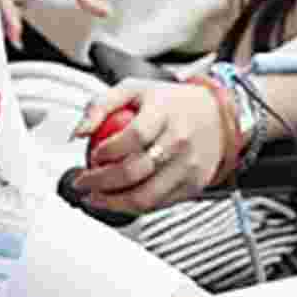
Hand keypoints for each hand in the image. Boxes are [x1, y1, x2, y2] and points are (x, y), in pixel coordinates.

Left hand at [67, 79, 227, 213]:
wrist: (217, 117)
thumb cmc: (172, 104)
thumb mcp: (135, 89)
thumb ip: (100, 105)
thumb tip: (79, 132)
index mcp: (165, 112)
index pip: (134, 136)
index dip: (108, 150)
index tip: (94, 155)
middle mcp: (180, 140)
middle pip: (134, 171)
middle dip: (99, 181)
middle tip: (83, 181)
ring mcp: (188, 166)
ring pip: (144, 196)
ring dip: (112, 202)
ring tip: (95, 196)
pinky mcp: (193, 186)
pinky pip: (157, 204)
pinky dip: (132, 207)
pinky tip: (118, 200)